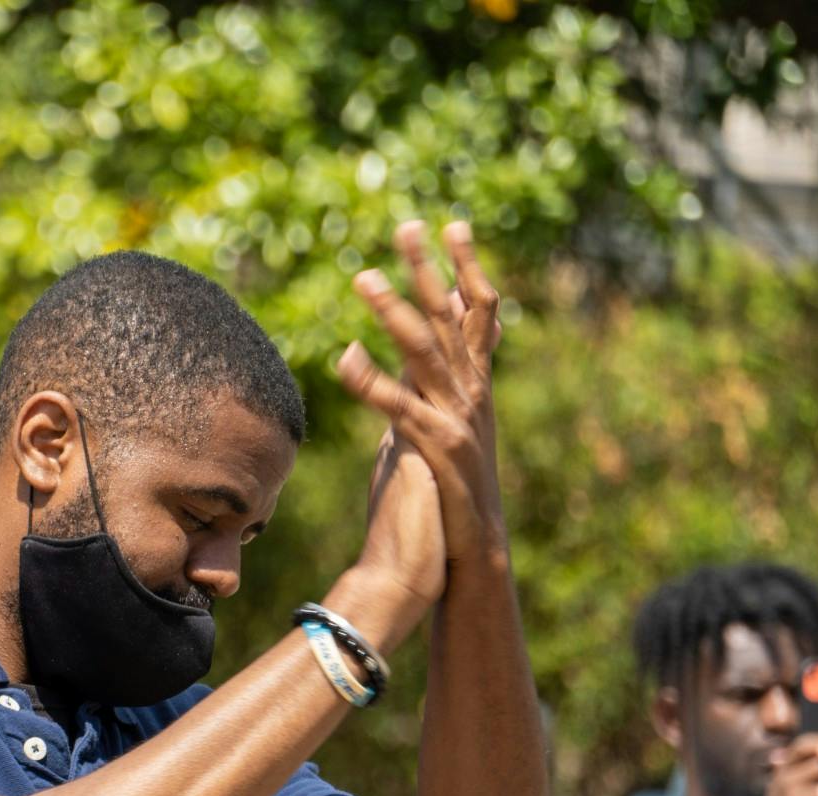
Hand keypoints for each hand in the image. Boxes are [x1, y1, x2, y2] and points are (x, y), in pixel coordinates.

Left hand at [340, 220, 506, 599]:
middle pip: (448, 319)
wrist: (469, 549)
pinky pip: (399, 408)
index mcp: (472, 385)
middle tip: (409, 224)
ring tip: (362, 277)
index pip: (474, 313)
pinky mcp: (438, 448)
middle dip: (428, 269)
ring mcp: (458, 419)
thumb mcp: (432, 430)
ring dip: (392, 313)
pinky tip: (343, 357)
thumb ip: (420, 392)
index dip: (466, 267)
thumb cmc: (444, 493)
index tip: (452, 224)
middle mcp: (471, 394)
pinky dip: (370, 382)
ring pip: (424, 353)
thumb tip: (403, 363)